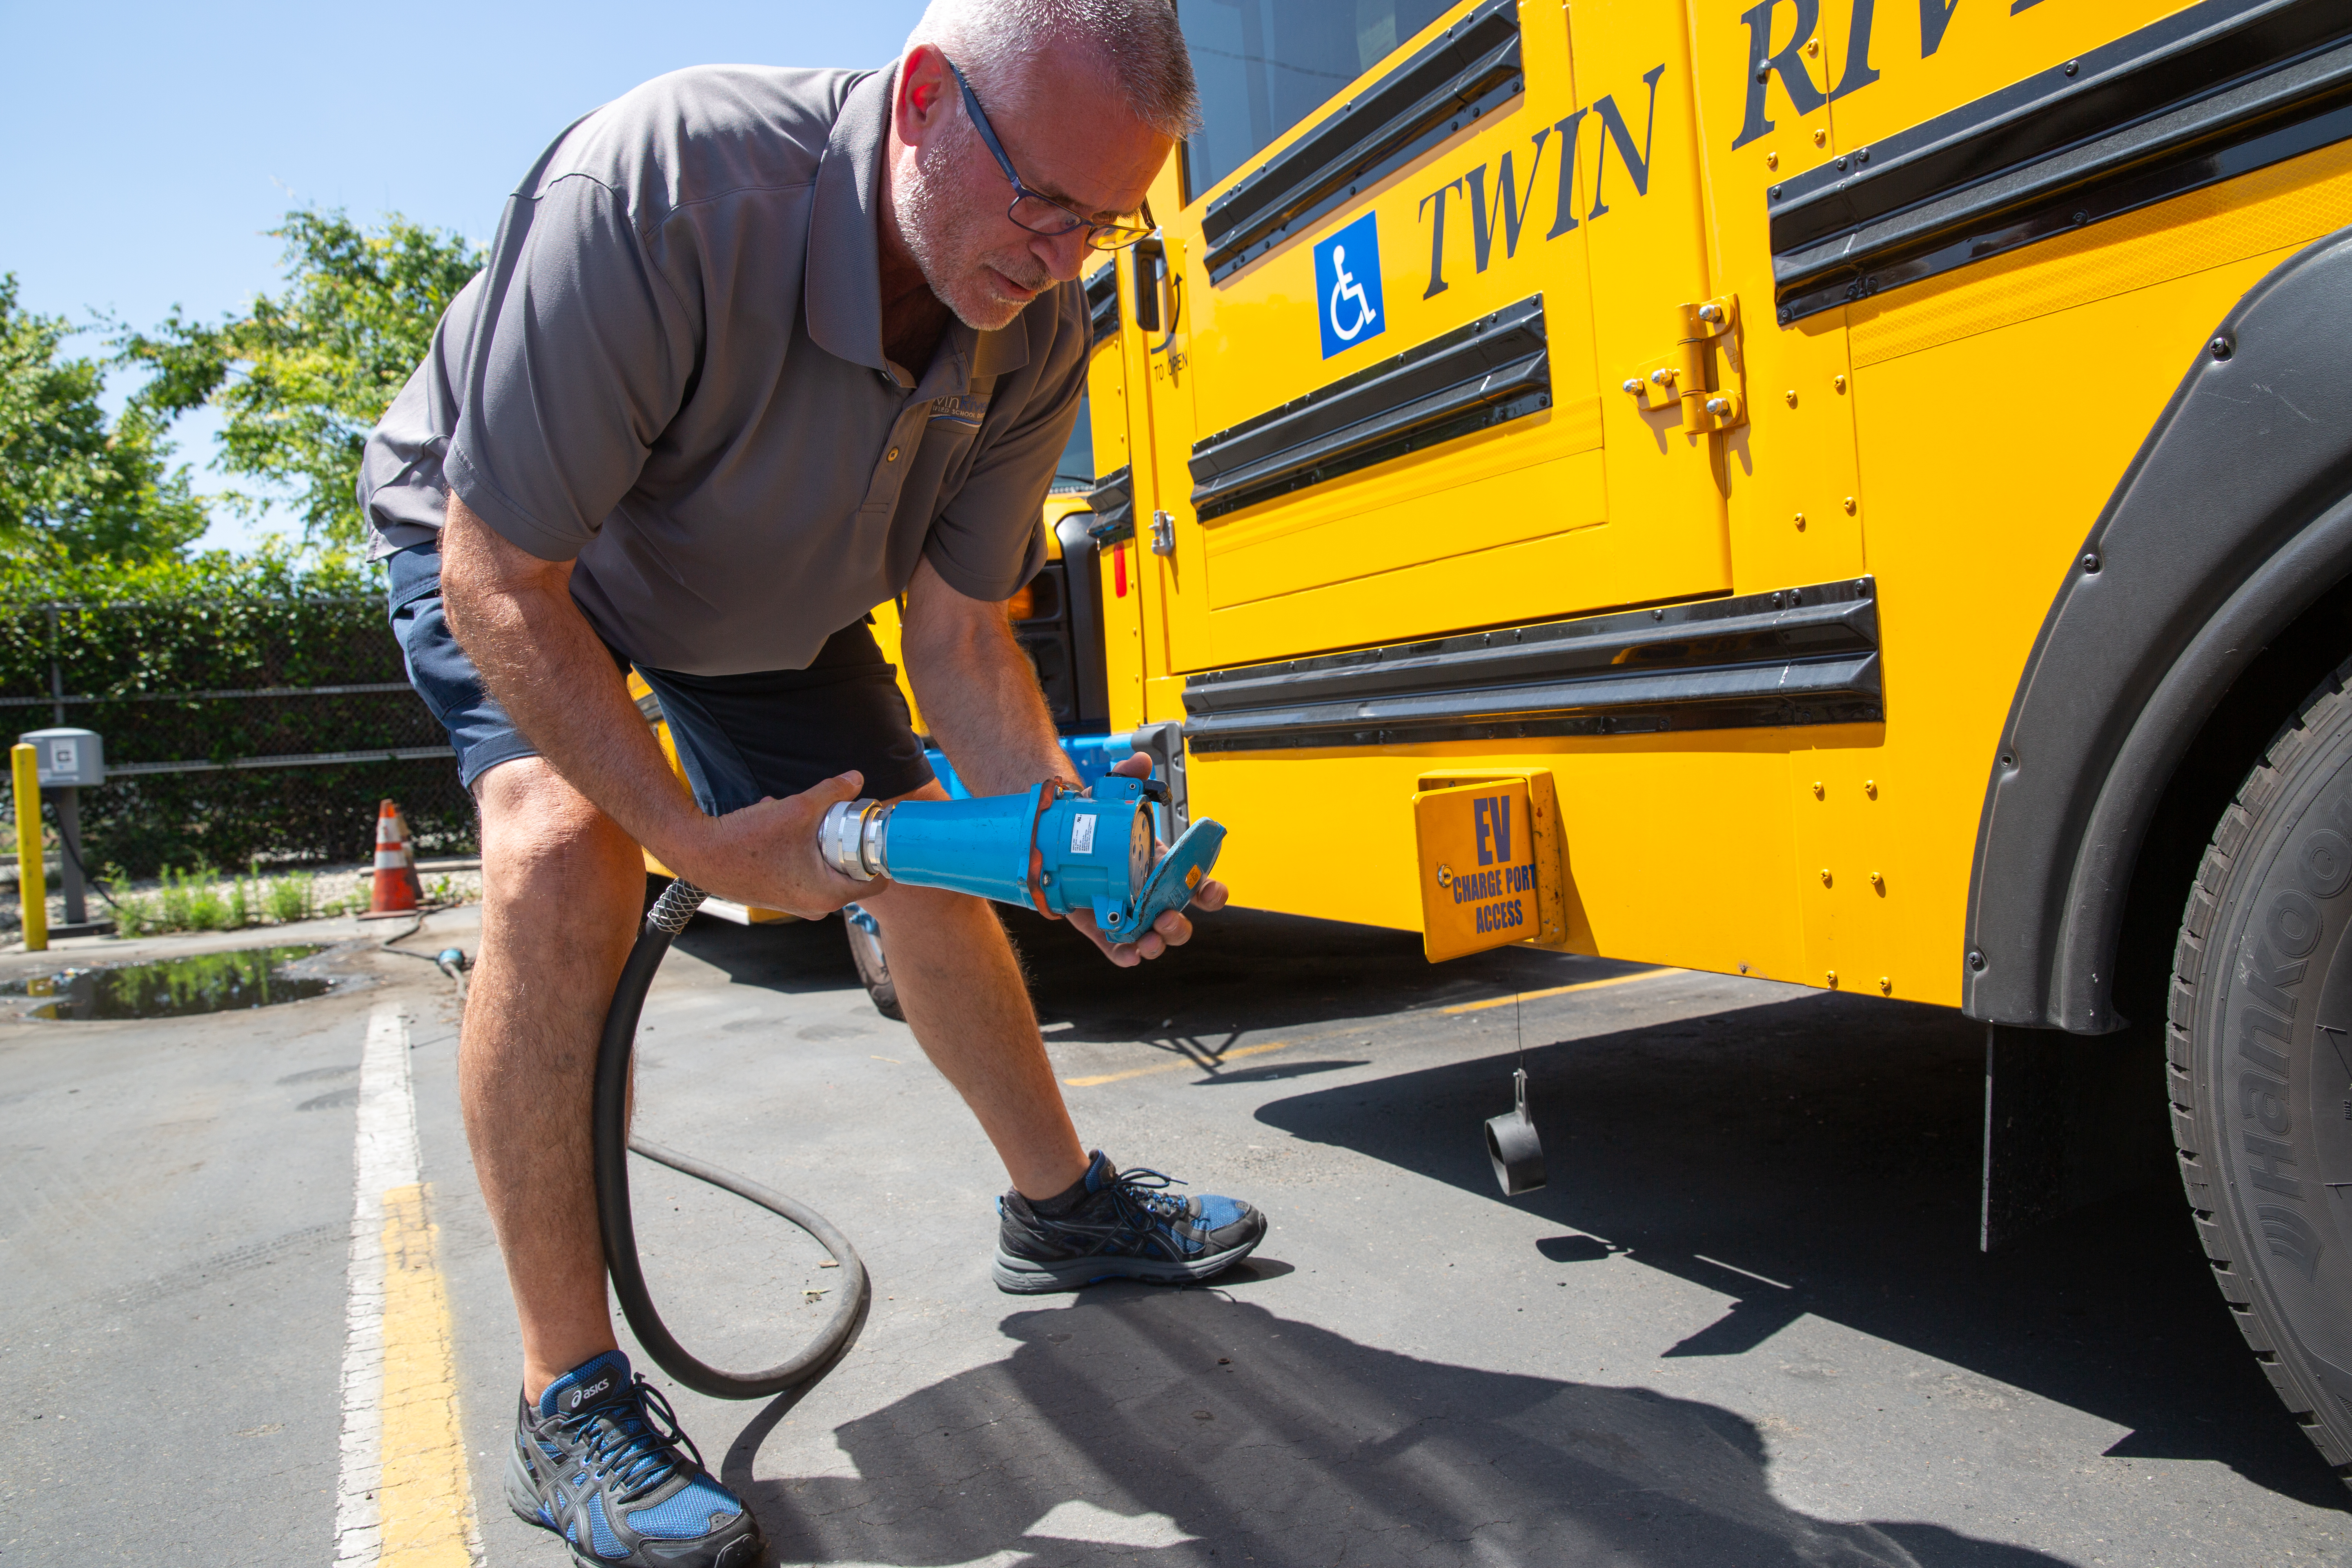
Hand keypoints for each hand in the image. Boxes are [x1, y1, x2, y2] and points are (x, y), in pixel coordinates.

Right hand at [667, 769, 870, 918]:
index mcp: (828, 894)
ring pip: (824, 867)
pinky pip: (803, 870)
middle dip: (843, 841)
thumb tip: (856, 779)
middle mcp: (815, 907)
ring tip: (797, 820)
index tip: (872, 831)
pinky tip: (779, 826)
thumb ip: (832, 793)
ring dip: (816, 841)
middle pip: (849, 871)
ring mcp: (797, 904)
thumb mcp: (797, 808)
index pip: (877, 881)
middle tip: (833, 818)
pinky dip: (798, 849)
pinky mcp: (781, 896)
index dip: (878, 854)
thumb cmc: (745, 840)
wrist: (699, 854)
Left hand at [1070, 752, 1229, 967]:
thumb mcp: (1111, 797)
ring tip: (1147, 941)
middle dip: (1179, 926)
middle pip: (1178, 919)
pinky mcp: (1105, 926)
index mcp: (1164, 868)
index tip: (1212, 893)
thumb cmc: (1098, 821)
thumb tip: (1140, 761)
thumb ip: (1128, 777)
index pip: (1198, 884)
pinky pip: (1120, 948)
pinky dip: (1127, 955)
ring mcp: (1129, 912)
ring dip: (1156, 944)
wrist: (1061, 837)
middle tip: (1166, 919)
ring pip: (1153, 938)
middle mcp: (1151, 894)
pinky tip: (1128, 954)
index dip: (1210, 892)